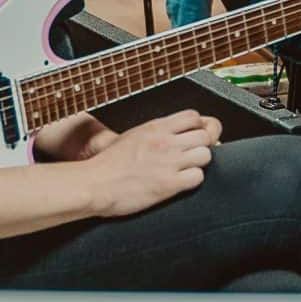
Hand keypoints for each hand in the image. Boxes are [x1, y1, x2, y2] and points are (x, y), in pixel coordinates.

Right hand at [81, 110, 220, 217]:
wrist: (93, 184)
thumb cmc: (107, 164)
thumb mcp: (132, 136)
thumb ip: (155, 133)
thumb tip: (171, 133)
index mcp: (156, 127)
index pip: (194, 116)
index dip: (198, 127)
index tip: (192, 137)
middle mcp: (165, 141)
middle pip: (206, 134)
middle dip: (203, 145)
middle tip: (192, 155)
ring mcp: (169, 162)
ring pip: (206, 154)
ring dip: (200, 163)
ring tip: (186, 169)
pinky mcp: (169, 184)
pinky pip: (198, 177)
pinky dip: (193, 181)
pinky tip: (180, 183)